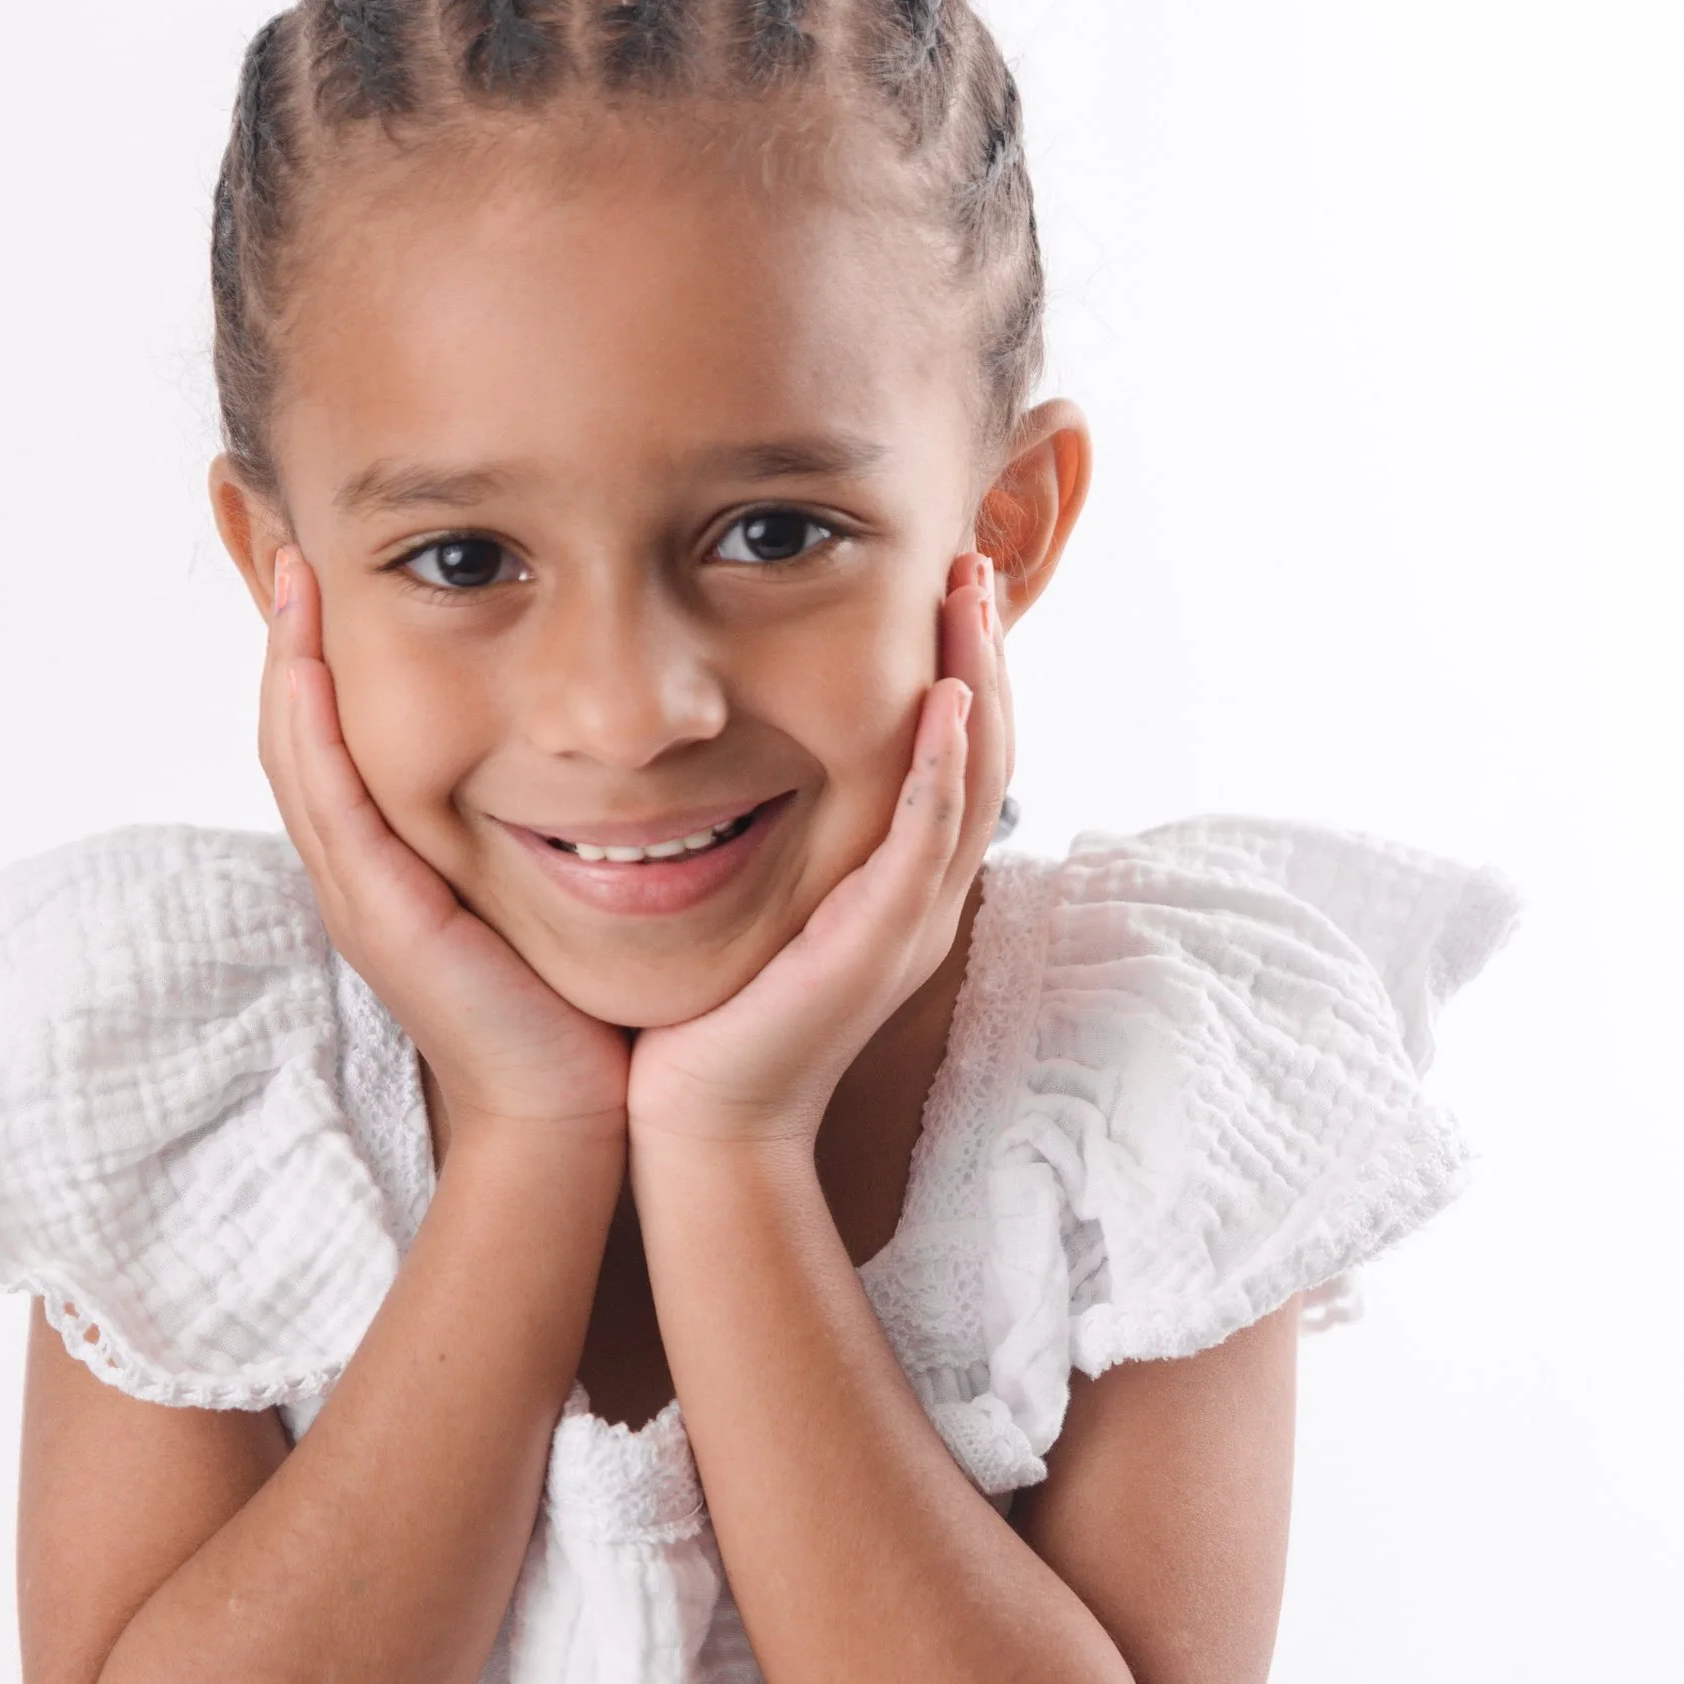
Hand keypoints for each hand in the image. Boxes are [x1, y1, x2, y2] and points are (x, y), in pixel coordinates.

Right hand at [260, 549, 631, 1137]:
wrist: (572, 1113)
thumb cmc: (574, 1005)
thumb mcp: (551, 881)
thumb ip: (548, 812)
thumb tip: (593, 736)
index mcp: (390, 854)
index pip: (334, 725)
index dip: (317, 640)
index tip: (323, 550)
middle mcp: (359, 866)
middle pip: (293, 722)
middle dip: (281, 624)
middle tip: (273, 525)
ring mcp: (358, 891)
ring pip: (294, 750)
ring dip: (282, 652)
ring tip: (284, 562)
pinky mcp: (379, 913)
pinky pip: (327, 802)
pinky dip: (308, 725)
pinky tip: (303, 656)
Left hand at [626, 552, 1012, 1150]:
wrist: (698, 1122)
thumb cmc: (707, 1014)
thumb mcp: (748, 894)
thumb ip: (761, 825)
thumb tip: (724, 746)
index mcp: (898, 884)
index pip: (954, 754)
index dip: (961, 665)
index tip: (942, 582)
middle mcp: (922, 898)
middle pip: (985, 752)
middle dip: (984, 651)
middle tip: (971, 561)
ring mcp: (910, 924)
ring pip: (974, 783)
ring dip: (980, 683)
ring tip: (972, 598)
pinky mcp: (878, 948)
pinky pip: (925, 844)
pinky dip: (939, 769)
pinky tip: (942, 702)